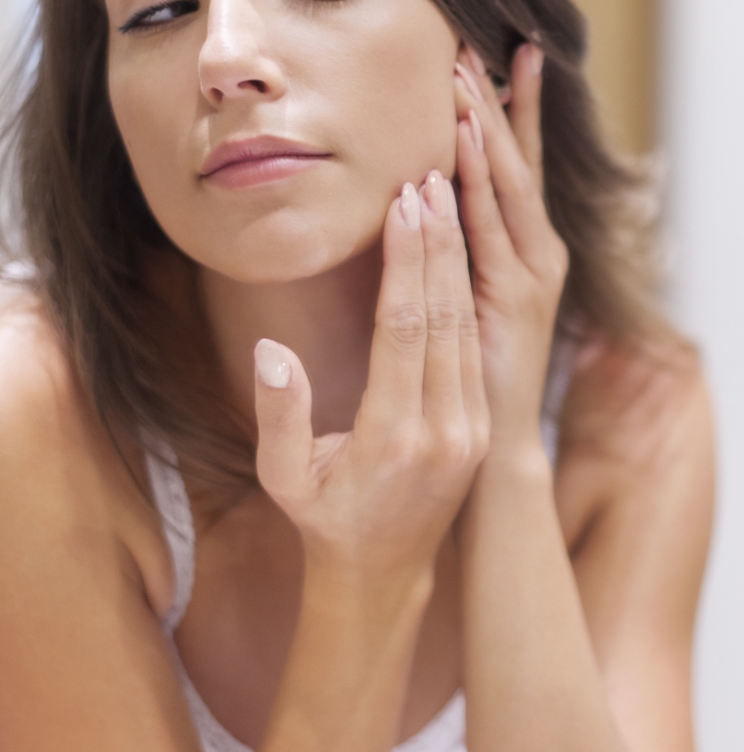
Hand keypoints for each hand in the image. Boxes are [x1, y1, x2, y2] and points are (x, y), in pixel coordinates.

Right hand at [252, 172, 489, 587]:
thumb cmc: (324, 521)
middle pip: (443, 315)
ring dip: (457, 260)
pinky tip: (456, 255)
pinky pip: (474, 347)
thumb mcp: (283, 479)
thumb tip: (271, 351)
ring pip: (467, 326)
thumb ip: (279, 416)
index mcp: (393, 436)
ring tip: (447, 199)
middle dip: (438, 242)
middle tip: (431, 176)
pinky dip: (467, 294)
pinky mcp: (480, 426)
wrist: (382, 575)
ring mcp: (470, 428)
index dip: (406, 261)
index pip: (405, 328)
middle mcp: (444, 429)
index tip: (405, 204)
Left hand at [454, 43, 567, 459]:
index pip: (511, 173)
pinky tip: (460, 140)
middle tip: (478, 43)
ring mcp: (532, 276)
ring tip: (467, 72)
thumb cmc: (458, 386)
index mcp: (521, 255)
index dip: (503, 116)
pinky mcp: (517, 299)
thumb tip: (417, 211)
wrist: (480, 455)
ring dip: (487, 128)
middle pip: (515, 166)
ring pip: (507, 187)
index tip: (487, 62)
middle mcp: (536, 257)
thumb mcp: (456, 315)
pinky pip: (492, 228)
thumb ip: (447, 264)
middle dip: (498, 104)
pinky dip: (479, 182)